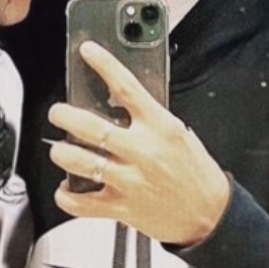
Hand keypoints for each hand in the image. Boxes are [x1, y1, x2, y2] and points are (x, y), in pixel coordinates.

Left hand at [48, 41, 230, 246]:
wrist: (210, 215)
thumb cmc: (196, 174)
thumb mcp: (178, 134)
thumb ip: (148, 119)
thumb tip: (116, 101)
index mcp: (160, 127)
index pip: (127, 88)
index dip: (104, 65)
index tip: (88, 52)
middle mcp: (143, 152)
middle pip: (90, 126)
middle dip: (64, 115)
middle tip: (58, 113)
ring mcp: (130, 181)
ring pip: (80, 162)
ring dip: (62, 153)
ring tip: (60, 150)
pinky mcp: (122, 208)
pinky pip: (81, 203)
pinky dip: (66, 195)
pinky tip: (67, 188)